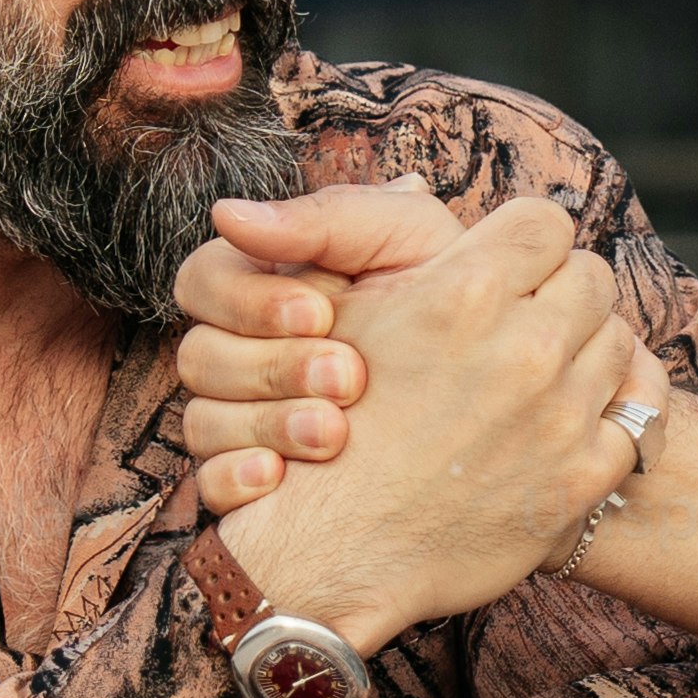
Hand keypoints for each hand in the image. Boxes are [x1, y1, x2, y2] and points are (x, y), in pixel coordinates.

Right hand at [168, 182, 456, 514]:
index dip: (248, 299)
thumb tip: (229, 214)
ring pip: (200, 421)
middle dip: (274, 366)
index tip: (321, 313)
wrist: (500, 399)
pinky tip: (280, 477)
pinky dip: (241, 477)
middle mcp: (248, 351)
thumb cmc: (457, 302)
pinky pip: (212, 482)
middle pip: (197, 355)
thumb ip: (333, 217)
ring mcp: (243, 420)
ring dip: (269, 423)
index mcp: (269, 286)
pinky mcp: (251, 482)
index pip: (203, 281)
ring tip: (334, 435)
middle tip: (348, 377)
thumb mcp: (409, 242)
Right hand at [202, 194, 651, 644]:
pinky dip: (620, 408)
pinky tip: (585, 413)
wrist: (332, 550)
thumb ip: (397, 241)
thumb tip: (419, 183)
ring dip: (587, 350)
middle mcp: (523, 347)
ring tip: (545, 373)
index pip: (546, 221)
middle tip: (528, 322)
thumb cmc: (329, 426)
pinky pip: (642, 414)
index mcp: (464, 292)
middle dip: (562, 293)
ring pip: (618, 341)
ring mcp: (560, 416)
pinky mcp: (582, 477)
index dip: (528, 243)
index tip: (510, 269)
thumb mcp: (350, 312)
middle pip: (592, 276)